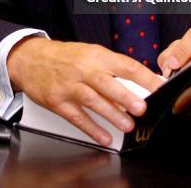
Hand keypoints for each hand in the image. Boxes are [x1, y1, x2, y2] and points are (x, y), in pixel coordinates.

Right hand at [7, 37, 162, 146]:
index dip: (144, 76)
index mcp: (97, 55)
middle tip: (141, 108)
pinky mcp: (58, 101)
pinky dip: (91, 128)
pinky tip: (104, 137)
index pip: (125, 64)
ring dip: (111, 115)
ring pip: (93, 101)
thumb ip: (113, 67)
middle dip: (125, 97)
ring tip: (127, 126)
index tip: (159, 86)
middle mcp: (83, 69)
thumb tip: (138, 83)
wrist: (32, 58)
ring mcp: (69, 86)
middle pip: (107, 83)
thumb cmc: (66, 56)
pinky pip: (76, 117)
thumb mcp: (91, 53)